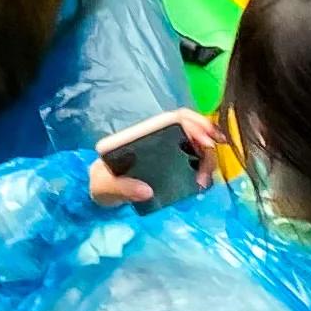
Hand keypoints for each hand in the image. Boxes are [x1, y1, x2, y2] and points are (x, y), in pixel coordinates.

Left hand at [87, 110, 222, 211]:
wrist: (103, 192)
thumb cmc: (102, 182)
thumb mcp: (105, 186)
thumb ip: (122, 188)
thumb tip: (146, 191)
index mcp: (143, 133)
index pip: (174, 118)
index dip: (195, 123)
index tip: (208, 141)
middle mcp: (159, 138)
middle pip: (192, 131)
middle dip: (206, 145)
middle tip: (207, 169)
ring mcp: (168, 152)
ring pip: (197, 147)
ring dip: (207, 160)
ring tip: (202, 181)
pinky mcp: (174, 168)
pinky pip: (195, 163)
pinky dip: (204, 170)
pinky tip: (203, 183)